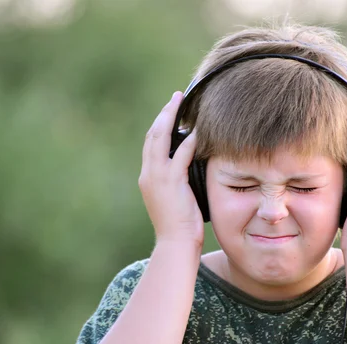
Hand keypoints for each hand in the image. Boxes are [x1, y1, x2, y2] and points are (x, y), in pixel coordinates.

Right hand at [138, 92, 203, 246]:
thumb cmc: (179, 225)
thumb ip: (176, 179)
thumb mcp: (173, 198)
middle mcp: (148, 174)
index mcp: (147, 177)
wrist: (175, 244)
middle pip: (152, 135)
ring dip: (172, 117)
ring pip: (161, 138)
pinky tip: (198, 129)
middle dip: (164, 114)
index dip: (159, 124)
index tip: (170, 111)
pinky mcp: (171, 182)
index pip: (150, 144)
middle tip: (176, 97)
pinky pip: (180, 154)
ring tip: (183, 102)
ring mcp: (158, 177)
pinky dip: (189, 140)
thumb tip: (189, 165)